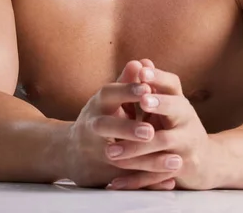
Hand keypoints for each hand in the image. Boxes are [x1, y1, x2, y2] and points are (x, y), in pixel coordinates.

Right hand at [65, 60, 179, 188]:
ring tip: (173, 159)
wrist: (69, 151)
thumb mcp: (109, 98)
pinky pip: (126, 179)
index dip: (127, 91)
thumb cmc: (99, 117)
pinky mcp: (102, 174)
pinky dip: (148, 180)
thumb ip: (126, 82)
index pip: (109, 93)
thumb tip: (140, 62)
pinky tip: (170, 179)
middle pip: (105, 126)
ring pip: (117, 157)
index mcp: (98, 104)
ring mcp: (94, 151)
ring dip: (145, 159)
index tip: (147, 89)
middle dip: (127, 128)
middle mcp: (92, 126)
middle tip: (150, 131)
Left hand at [106, 64, 213, 190]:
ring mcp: (188, 144)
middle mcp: (187, 119)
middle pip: (176, 109)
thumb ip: (151, 86)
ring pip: (163, 144)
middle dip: (159, 104)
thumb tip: (140, 61)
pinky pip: (157, 174)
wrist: (207, 161)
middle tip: (142, 102)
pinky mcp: (183, 167)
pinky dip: (135, 179)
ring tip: (111, 151)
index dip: (158, 76)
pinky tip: (115, 182)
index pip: (172, 84)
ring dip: (136, 148)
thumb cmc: (177, 126)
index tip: (142, 71)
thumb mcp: (167, 105)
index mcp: (180, 101)